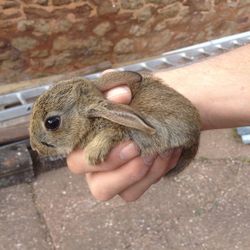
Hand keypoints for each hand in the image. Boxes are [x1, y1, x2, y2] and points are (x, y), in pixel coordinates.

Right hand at [66, 71, 181, 201]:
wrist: (151, 109)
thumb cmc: (128, 101)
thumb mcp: (118, 89)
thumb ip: (113, 87)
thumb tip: (122, 93)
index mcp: (84, 147)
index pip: (77, 161)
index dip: (99, 155)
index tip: (128, 140)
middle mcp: (95, 168)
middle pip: (97, 187)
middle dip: (122, 170)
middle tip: (141, 148)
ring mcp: (115, 180)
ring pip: (123, 194)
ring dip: (145, 173)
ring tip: (163, 148)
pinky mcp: (132, 187)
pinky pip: (139, 191)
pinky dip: (158, 172)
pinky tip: (170, 151)